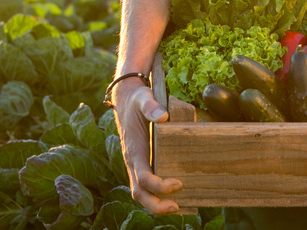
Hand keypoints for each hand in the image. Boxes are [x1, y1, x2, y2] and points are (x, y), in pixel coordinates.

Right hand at [113, 80, 182, 213]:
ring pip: (142, 192)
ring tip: (179, 207)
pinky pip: (147, 185)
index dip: (158, 186)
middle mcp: (134, 161)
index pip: (142, 177)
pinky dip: (159, 195)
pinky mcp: (143, 163)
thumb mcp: (144, 98)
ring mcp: (137, 164)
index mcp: (134, 149)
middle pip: (139, 192)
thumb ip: (151, 106)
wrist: (127, 100)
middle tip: (177, 207)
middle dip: (156, 205)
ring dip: (157, 204)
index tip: (177, 183)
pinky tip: (178, 196)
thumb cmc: (138, 100)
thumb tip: (163, 117)